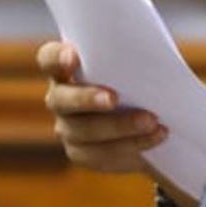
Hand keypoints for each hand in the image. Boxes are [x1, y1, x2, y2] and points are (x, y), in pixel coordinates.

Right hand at [37, 40, 166, 173]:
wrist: (148, 116)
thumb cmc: (138, 76)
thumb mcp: (137, 62)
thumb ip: (133, 56)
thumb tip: (153, 53)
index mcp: (66, 67)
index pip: (49, 58)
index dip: (57, 57)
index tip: (74, 56)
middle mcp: (60, 98)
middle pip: (61, 99)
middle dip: (86, 98)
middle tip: (114, 99)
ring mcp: (68, 128)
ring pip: (85, 131)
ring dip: (121, 126)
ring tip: (152, 121)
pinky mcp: (82, 153)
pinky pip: (102, 153)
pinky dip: (133, 144)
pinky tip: (156, 135)